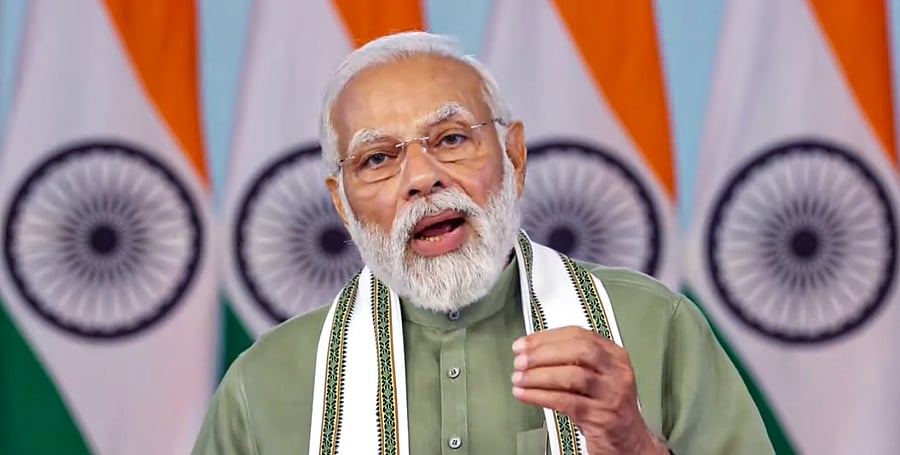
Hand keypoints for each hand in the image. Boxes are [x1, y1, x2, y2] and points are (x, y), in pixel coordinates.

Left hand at [511, 326, 667, 453]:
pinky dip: (541, 396)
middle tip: (520, 360)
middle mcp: (616, 372)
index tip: (523, 344)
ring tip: (519, 379)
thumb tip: (532, 350)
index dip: (546, 338)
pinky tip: (525, 395)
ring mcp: (611, 394)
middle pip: (578, 351)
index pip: (579, 335)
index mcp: (614, 355)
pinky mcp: (601, 417)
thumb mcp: (597, 376)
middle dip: (543, 353)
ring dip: (539, 376)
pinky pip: (566, 402)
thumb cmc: (606, 405)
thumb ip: (572, 360)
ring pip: (572, 376)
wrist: (628, 440)